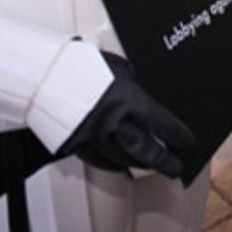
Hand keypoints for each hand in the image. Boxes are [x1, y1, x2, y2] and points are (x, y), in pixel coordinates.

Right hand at [60, 52, 193, 178]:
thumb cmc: (79, 64)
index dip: (179, 136)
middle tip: (175, 167)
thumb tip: (145, 98)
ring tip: (151, 166)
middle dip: (164, 161)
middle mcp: (113, 122)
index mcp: (129, 99)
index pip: (164, 125)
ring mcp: (94, 136)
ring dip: (140, 164)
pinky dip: (113, 165)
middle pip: (147, 150)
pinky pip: (99, 161)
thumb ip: (134, 86)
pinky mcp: (75, 144)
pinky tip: (121, 166)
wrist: (44, 72)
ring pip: (123, 159)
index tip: (187, 143)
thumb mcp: (119, 68)